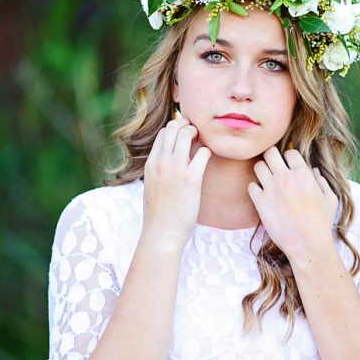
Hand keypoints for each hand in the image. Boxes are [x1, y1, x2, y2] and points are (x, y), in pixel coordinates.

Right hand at [141, 117, 211, 252]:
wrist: (161, 233)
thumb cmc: (159, 213)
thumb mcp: (152, 186)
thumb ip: (159, 170)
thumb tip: (169, 161)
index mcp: (151, 164)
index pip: (163, 133)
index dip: (177, 129)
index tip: (186, 134)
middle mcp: (161, 163)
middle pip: (174, 128)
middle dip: (188, 126)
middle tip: (197, 135)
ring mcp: (176, 170)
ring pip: (187, 134)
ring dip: (198, 135)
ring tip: (202, 144)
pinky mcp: (191, 180)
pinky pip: (203, 153)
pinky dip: (207, 152)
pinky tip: (207, 160)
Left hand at [248, 146, 338, 261]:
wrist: (307, 244)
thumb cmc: (321, 223)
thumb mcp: (330, 199)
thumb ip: (322, 181)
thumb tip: (314, 172)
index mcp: (303, 174)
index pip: (290, 152)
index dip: (289, 158)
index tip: (289, 167)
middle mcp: (286, 178)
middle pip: (270, 152)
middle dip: (271, 157)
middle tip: (274, 167)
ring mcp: (271, 189)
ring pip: (258, 166)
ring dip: (262, 171)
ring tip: (267, 181)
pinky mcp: (261, 203)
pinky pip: (251, 186)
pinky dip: (255, 189)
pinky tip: (262, 196)